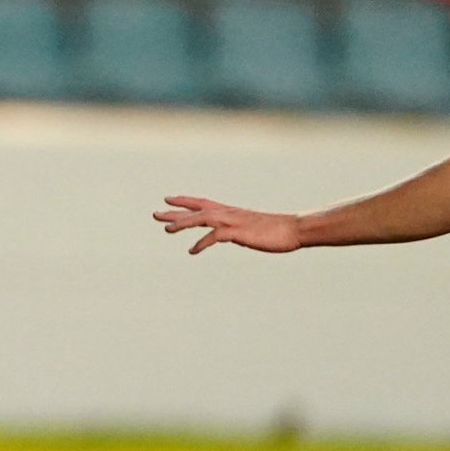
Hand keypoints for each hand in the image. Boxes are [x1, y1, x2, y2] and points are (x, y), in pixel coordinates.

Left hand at [155, 195, 302, 253]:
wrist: (295, 229)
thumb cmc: (277, 230)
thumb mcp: (252, 228)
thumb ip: (238, 229)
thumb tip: (229, 234)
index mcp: (231, 212)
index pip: (203, 203)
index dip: (185, 201)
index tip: (168, 200)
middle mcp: (229, 213)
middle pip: (196, 209)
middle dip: (175, 211)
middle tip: (155, 214)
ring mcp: (233, 222)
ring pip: (202, 218)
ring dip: (183, 223)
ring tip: (167, 229)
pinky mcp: (239, 233)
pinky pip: (215, 236)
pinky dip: (202, 242)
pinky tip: (192, 250)